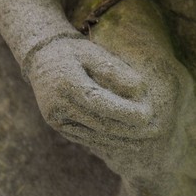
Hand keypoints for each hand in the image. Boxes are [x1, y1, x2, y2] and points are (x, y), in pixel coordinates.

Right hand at [25, 33, 154, 159]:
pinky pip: (86, 138)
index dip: (124, 111)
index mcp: (66, 82)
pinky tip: (125, 143)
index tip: (148, 115)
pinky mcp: (58, 126)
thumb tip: (141, 88)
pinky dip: (106, 141)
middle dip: (129, 130)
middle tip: (154, 131)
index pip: (100, 102)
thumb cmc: (73, 52)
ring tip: (145, 142)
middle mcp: (57, 105)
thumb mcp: (93, 53)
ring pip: (93, 135)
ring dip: (121, 141)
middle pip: (98, 123)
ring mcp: (56, 119)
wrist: (41, 58)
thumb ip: (115, 70)